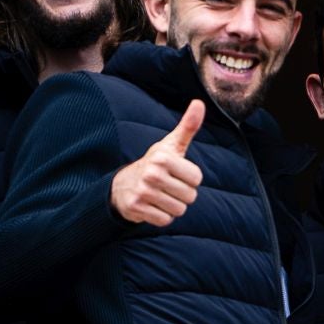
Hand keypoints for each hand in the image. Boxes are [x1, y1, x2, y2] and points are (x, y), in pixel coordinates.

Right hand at [112, 100, 204, 226]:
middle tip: (168, 186)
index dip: (190, 179)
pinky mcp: (136, 208)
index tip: (177, 173)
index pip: (197, 179)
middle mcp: (151, 174)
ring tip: (160, 196)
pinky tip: (153, 206)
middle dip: (183, 194)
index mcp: (163, 158)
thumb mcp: (171, 145)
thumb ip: (188, 127)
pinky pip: (165, 220)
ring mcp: (143, 192)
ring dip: (173, 206)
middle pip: (190, 196)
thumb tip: (199, 103)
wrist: (123, 184)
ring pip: (179, 210)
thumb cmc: (156, 163)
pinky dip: (162, 217)